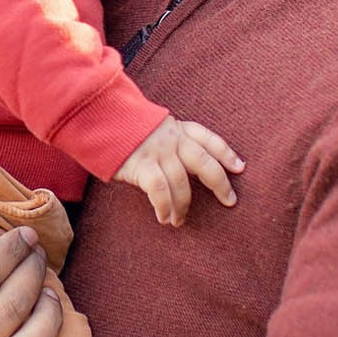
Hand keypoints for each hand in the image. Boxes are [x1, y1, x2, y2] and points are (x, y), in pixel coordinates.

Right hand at [113, 116, 244, 226]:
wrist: (97, 115)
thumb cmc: (123, 126)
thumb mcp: (152, 127)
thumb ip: (170, 141)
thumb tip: (185, 166)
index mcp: (177, 128)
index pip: (209, 139)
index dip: (226, 153)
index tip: (240, 168)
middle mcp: (172, 139)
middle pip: (204, 163)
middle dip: (220, 184)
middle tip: (229, 201)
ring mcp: (158, 151)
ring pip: (182, 183)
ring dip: (183, 206)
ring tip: (179, 221)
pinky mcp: (141, 165)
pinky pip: (160, 191)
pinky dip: (165, 207)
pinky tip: (164, 218)